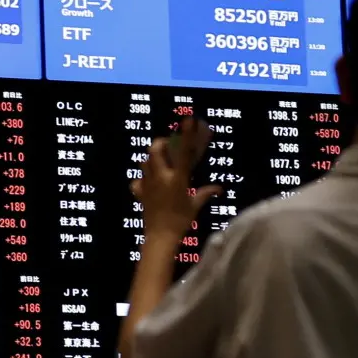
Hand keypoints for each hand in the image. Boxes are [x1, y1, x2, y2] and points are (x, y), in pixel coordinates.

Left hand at [131, 118, 221, 242]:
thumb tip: (219, 188)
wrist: (160, 237)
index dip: (186, 135)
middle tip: (166, 145)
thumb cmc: (181, 220)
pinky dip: (142, 179)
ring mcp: (148, 184)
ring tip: (159, 162)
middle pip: (155, 150)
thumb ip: (206, 193)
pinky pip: (137, 181)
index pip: (183, 152)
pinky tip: (147, 182)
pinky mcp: (140, 193)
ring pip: (144, 162)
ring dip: (151, 159)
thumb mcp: (195, 205)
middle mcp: (161, 177)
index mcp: (177, 178)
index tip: (187, 120)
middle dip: (160, 144)